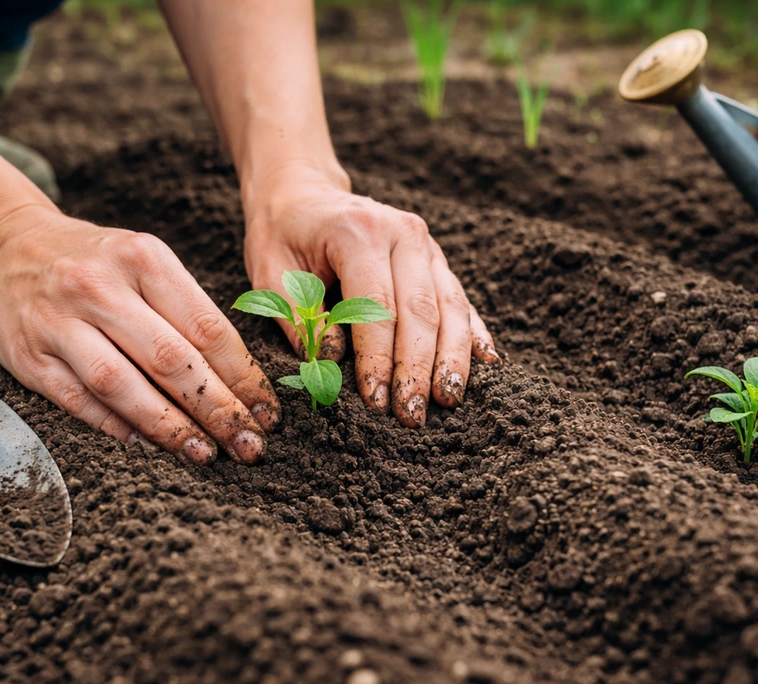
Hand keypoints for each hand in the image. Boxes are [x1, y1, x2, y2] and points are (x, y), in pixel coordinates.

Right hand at [0, 207, 279, 463]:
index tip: (267, 410)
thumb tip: (239, 379)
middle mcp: (99, 287)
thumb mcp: (145, 261)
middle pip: (172, 360)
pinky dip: (116, 426)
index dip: (243, 376)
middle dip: (218, 409)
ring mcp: (59, 322)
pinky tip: (148, 444)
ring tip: (205, 453)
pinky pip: (78, 400)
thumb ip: (187, 310)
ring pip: (123, 385)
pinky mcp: (28, 356)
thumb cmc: (92, 261)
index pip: (207, 327)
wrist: (4, 244)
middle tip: (248, 442)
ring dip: (170, 427)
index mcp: (143, 258)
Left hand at [242, 163, 498, 427]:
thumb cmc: (283, 236)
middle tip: (413, 415)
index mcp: (359, 232)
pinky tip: (485, 363)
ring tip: (449, 400)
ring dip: (451, 358)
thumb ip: (299, 318)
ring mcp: (426, 245)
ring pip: (450, 307)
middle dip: (417, 368)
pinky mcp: (436, 259)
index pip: (376, 305)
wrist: (303, 193)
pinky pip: (461, 299)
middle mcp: (402, 233)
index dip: (378, 358)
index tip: (376, 401)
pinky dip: (472, 332)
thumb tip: (332, 362)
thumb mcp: (271, 274)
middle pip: (421, 310)